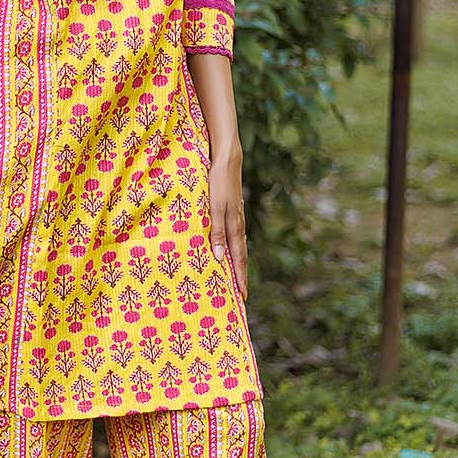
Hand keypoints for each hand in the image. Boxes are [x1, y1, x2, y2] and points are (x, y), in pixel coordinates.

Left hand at [207, 149, 248, 300]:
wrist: (227, 160)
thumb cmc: (218, 183)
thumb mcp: (214, 208)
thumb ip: (217, 231)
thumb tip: (219, 257)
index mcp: (234, 227)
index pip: (238, 259)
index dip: (240, 278)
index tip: (242, 296)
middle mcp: (238, 224)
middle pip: (241, 255)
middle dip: (241, 275)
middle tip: (242, 294)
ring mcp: (237, 216)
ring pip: (239, 245)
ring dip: (238, 262)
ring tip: (236, 277)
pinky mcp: (233, 209)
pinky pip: (235, 234)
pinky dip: (234, 247)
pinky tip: (229, 249)